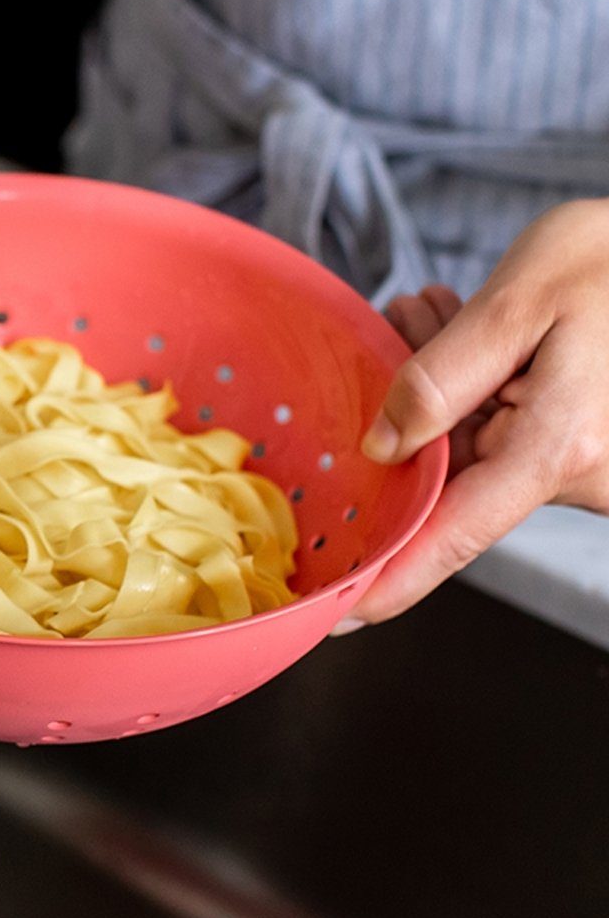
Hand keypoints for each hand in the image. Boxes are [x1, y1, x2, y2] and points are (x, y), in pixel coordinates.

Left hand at [342, 199, 608, 628]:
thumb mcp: (519, 300)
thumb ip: (441, 377)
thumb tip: (382, 447)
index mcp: (559, 448)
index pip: (452, 537)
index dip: (388, 580)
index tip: (336, 616)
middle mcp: (577, 474)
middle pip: (448, 482)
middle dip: (403, 420)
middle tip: (399, 327)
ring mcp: (582, 468)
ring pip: (468, 452)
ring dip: (436, 392)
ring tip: (432, 313)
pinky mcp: (580, 451)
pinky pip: (500, 435)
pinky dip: (469, 389)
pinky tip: (456, 330)